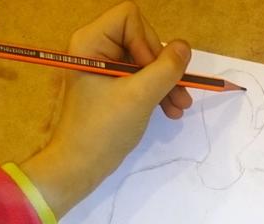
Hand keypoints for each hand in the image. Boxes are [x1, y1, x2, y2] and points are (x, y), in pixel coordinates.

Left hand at [21, 2, 192, 217]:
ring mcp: (103, 68)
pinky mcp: (110, 86)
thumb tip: (185, 47)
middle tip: (179, 94)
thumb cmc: (103, 130)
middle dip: (162, 67)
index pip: (130, 17)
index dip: (147, 41)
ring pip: (145, 60)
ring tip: (180, 107)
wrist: (78, 167)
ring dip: (165, 82)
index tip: (151, 73)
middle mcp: (95, 48)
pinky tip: (170, 110)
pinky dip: (156, 91)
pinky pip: (140, 77)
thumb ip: (166, 69)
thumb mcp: (140, 97)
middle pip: (141, 38)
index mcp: (90, 42)